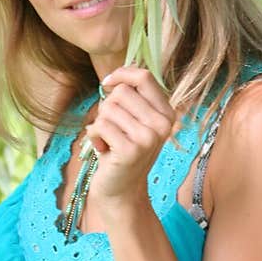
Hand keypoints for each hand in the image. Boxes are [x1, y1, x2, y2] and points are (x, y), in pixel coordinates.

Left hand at [84, 64, 182, 217]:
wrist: (121, 190)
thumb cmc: (122, 150)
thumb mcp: (134, 121)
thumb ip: (132, 97)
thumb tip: (120, 70)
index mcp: (167, 114)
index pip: (144, 77)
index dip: (122, 75)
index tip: (108, 83)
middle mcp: (162, 125)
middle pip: (121, 92)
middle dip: (107, 107)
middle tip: (113, 129)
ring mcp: (148, 138)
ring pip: (108, 108)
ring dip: (101, 123)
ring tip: (109, 140)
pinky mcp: (130, 150)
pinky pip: (100, 125)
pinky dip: (94, 135)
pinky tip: (103, 149)